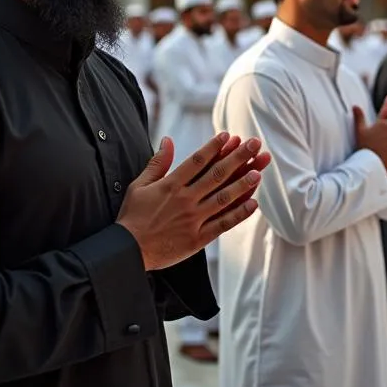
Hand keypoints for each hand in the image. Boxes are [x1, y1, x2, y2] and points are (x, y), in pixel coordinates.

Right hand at [117, 132, 271, 270]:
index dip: (214, 146)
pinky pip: (222, 225)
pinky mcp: (197, 239)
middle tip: (254, 144)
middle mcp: (185, 200)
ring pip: (223, 198)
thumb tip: (168, 140)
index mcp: (171, 185)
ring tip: (258, 172)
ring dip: (242, 184)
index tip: (229, 135)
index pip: (197, 161)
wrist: (127, 250)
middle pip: (216, 175)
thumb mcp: (139, 185)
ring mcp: (193, 219)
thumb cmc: (132, 217)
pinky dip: (238, 215)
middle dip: (237, 157)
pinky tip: (253, 204)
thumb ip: (157, 162)